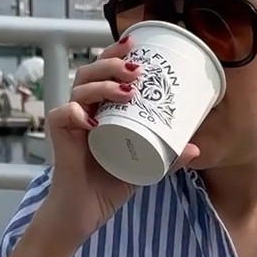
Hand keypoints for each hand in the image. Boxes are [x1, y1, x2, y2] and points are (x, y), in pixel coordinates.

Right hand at [40, 35, 199, 249]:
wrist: (85, 212)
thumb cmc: (109, 184)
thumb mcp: (144, 167)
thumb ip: (167, 158)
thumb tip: (196, 148)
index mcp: (101, 109)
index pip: (104, 72)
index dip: (116, 54)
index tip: (136, 44)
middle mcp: (84, 110)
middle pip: (91, 72)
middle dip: (111, 63)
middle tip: (136, 69)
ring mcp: (71, 123)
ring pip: (79, 89)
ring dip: (101, 84)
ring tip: (125, 90)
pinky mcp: (60, 139)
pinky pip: (62, 116)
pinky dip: (74, 113)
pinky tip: (91, 118)